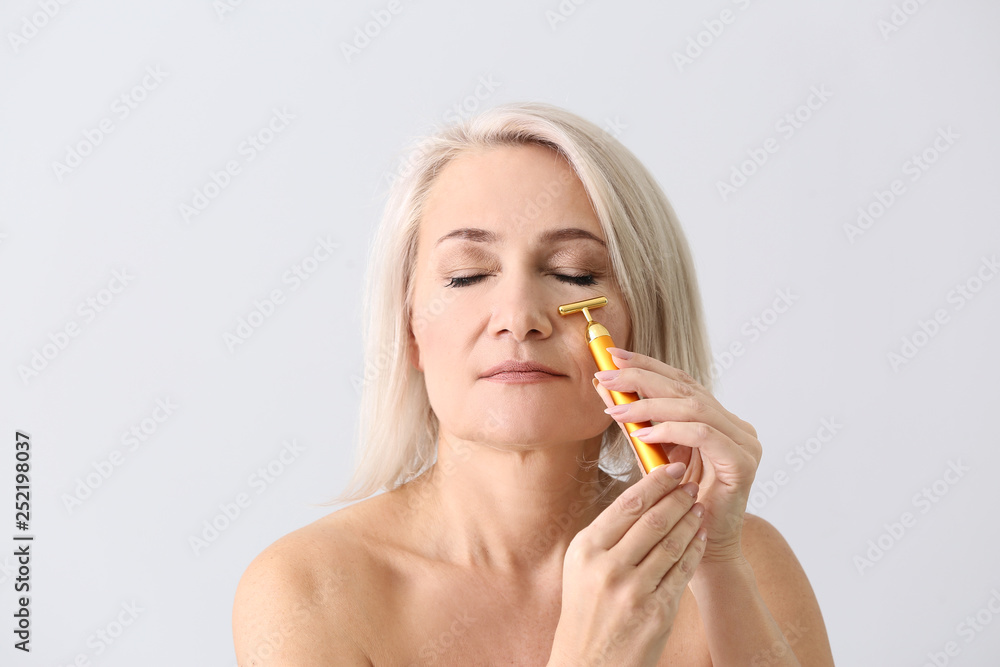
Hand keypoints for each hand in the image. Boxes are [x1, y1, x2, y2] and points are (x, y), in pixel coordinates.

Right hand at [548, 462, 705, 666]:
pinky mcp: (656, 613)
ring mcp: (633, 592)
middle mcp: (607, 568)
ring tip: (699, 505)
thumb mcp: (580, 566)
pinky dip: (694, 550)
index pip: (627, 505)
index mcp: (586, 549)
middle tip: (691, 482)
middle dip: (677, 497)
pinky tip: (701, 536)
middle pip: (652, 520)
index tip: (672, 468)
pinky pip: (681, 572)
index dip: (655, 482)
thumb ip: (605, 535)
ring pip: (671, 544)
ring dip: (690, 520)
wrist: (587, 661)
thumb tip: (640, 497)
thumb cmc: (585, 610)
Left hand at [593, 347, 761, 563]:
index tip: (613, 355)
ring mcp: (743, 443)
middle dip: (642, 378)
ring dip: (650, 405)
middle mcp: (735, 426)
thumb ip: (636, 422)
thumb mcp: (651, 455)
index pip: (681, 381)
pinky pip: (703, 434)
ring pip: (694, 408)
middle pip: (686, 388)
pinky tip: (643, 434)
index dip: (647, 365)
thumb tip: (607, 388)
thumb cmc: (675, 506)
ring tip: (617, 409)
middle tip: (607, 375)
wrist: (700, 551)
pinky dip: (670, 430)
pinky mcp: (742, 463)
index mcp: (717, 420)